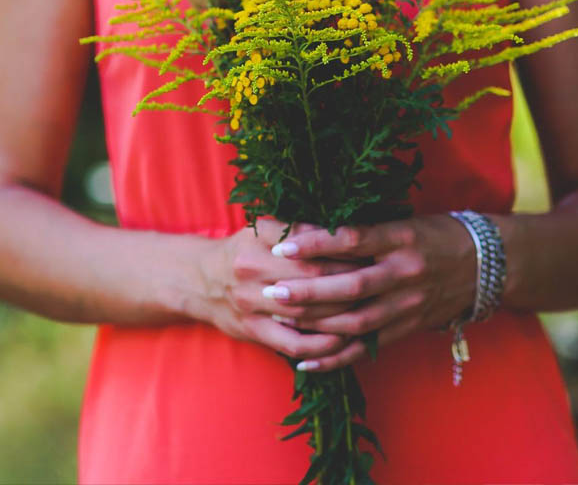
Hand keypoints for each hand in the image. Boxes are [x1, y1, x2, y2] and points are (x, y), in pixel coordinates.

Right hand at [199, 217, 368, 360]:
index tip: (372, 257)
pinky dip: (320, 346)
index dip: (345, 257)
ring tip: (370, 312)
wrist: (198, 281)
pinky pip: (292, 343)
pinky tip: (343, 342)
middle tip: (378, 285)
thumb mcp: (262, 230)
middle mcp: (251, 274)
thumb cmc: (241, 250)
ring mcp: (251, 306)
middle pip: (312, 283)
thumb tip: (341, 231)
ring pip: (305, 315)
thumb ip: (297, 230)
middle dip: (349, 286)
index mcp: (257, 244)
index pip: (311, 252)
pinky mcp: (252, 332)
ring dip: (341, 317)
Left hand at [261, 214, 478, 372]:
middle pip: (351, 286)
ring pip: (356, 320)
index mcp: (401, 238)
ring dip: (316, 324)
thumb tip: (308, 228)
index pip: (353, 240)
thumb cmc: (436, 234)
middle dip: (308, 291)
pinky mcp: (408, 328)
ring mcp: (408, 304)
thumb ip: (364, 230)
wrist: (486, 263)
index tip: (282, 245)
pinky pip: (367, 348)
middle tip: (272, 291)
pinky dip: (335, 358)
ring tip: (281, 320)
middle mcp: (405, 273)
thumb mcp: (404, 221)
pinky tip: (305, 361)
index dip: (316, 243)